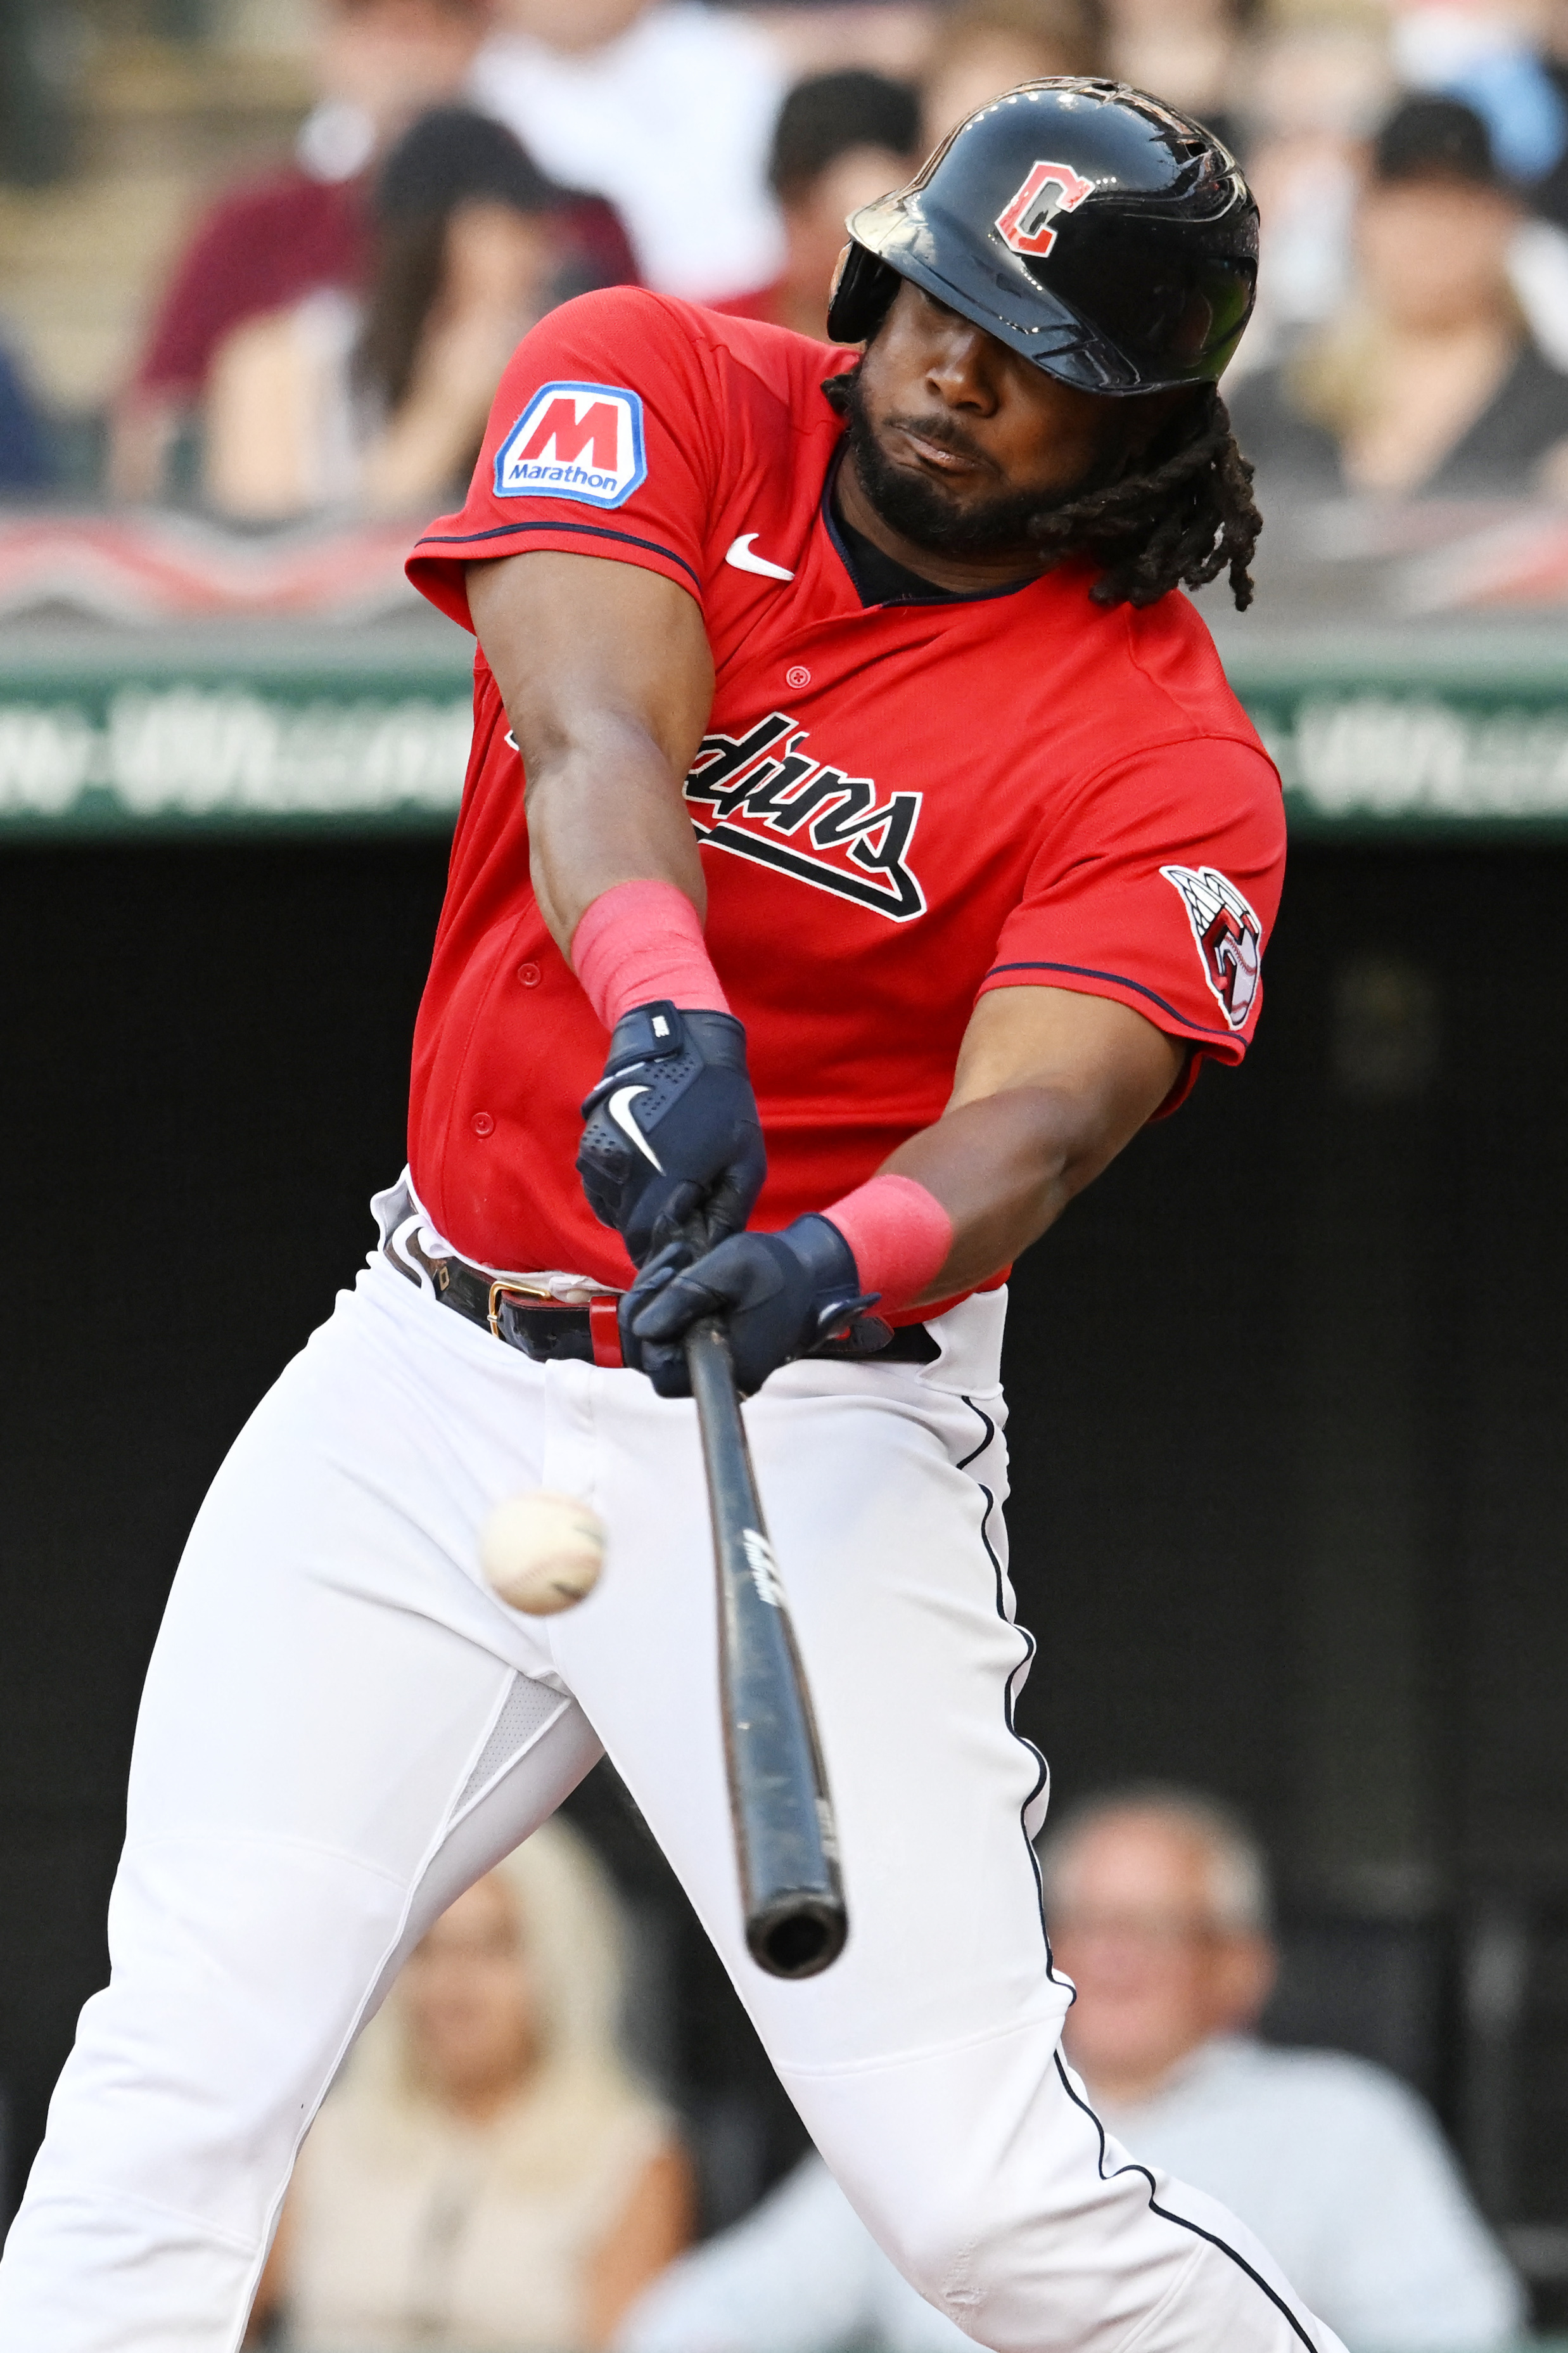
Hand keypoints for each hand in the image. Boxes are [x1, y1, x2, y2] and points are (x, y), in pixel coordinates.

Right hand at [578, 1001, 765, 1265]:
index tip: (684, 1250)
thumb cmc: (721, 1104)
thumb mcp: (744, 1163)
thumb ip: (726, 1215)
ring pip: (614, 1212)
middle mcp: (621, 1173)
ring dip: (637, 1214)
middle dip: (655, 1234)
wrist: (681, 1047)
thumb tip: (708, 1256)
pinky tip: (646, 1175)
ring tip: (666, 1190)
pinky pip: (601, 1190)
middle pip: (630, 1231)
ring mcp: (599, 1159)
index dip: (665, 1254)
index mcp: (660, 1179)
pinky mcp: (589, 1149)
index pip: (647, 1245)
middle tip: (683, 1218)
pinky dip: (621, 1194)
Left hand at [622, 1216, 880, 1397]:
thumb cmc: (778, 1270)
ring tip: (678, 1263)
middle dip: (646, 1306)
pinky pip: (669, 1336)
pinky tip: (680, 1273)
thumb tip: (642, 1329)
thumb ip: (686, 1296)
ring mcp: (713, 1365)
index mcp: (728, 1368)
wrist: (808, 1275)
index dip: (649, 1326)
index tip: (670, 1279)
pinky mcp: (708, 1350)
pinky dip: (665, 1304)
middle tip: (670, 1267)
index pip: (660, 1368)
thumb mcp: (732, 1267)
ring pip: (655, 1344)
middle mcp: (717, 1377)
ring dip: (653, 1301)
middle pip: (650, 1357)